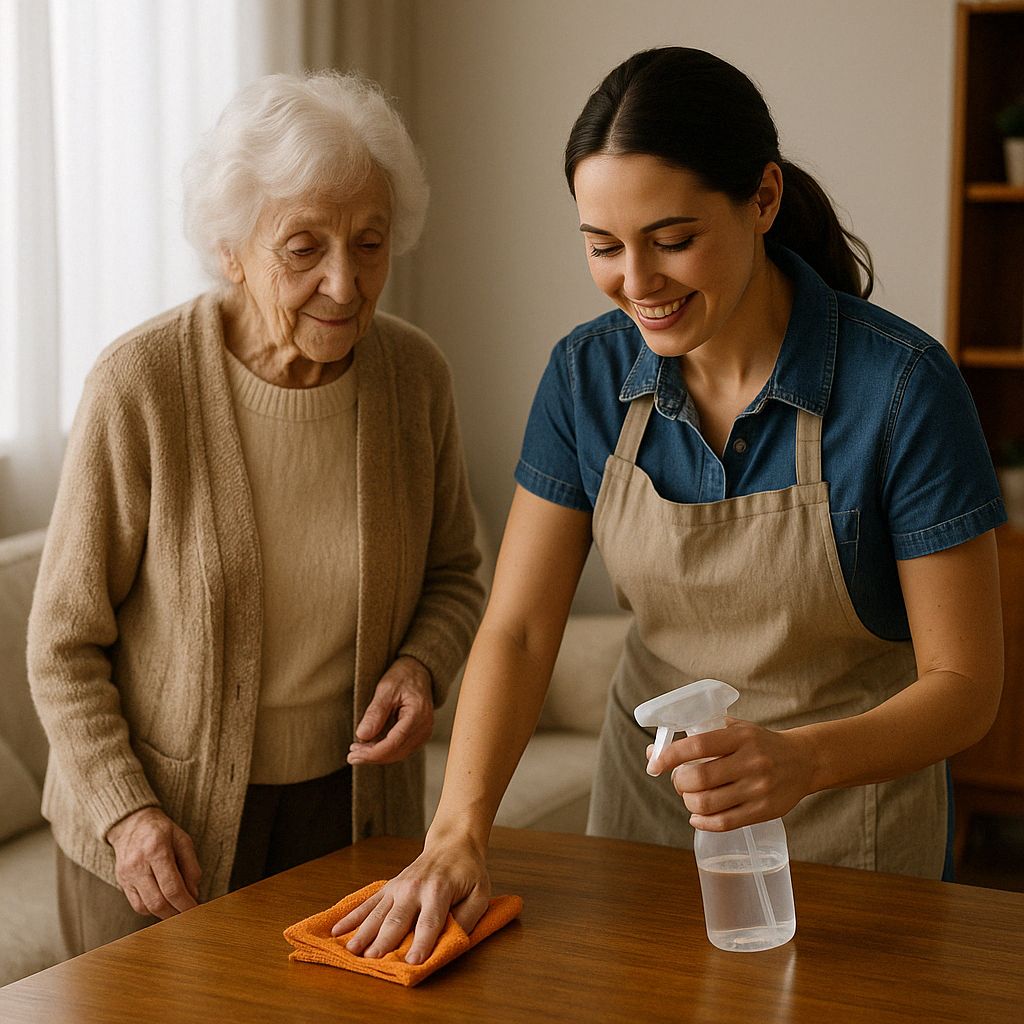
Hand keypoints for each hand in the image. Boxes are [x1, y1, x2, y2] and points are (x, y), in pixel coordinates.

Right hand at [105, 806, 200, 918]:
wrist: (132, 823)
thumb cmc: (161, 831)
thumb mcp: (183, 840)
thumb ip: (191, 866)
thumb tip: (194, 893)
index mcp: (156, 849)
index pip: (172, 887)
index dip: (185, 904)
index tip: (195, 910)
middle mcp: (138, 864)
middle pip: (157, 902)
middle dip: (175, 913)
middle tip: (188, 914)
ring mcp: (126, 875)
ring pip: (145, 907)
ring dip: (164, 914)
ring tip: (177, 909)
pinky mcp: (121, 882)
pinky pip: (136, 905)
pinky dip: (151, 909)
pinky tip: (162, 903)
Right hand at [330, 832, 490, 963]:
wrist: (451, 844)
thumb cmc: (468, 873)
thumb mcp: (479, 894)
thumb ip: (467, 919)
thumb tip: (452, 941)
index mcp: (438, 890)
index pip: (429, 921)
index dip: (422, 943)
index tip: (413, 962)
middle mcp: (414, 888)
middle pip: (397, 919)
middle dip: (384, 941)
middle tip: (372, 960)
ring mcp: (397, 887)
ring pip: (377, 913)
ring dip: (363, 933)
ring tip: (350, 951)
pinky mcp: (388, 887)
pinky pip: (368, 903)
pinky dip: (352, 917)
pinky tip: (336, 930)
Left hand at [347, 656, 433, 765]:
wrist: (418, 671)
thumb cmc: (402, 677)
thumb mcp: (386, 689)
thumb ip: (375, 713)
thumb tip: (362, 736)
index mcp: (418, 714)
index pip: (394, 742)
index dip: (373, 753)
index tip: (354, 754)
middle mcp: (425, 727)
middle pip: (396, 751)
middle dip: (372, 756)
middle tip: (351, 754)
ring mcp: (424, 732)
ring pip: (399, 754)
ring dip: (378, 756)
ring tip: (358, 752)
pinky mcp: (419, 735)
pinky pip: (402, 749)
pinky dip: (385, 751)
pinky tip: (371, 747)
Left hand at [647, 719, 815, 831]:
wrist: (803, 761)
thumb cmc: (760, 744)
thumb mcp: (736, 728)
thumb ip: (700, 735)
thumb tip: (654, 751)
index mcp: (740, 737)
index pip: (697, 745)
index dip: (670, 755)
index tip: (654, 763)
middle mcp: (751, 762)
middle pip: (699, 778)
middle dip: (679, 782)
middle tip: (679, 781)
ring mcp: (758, 789)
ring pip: (707, 803)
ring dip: (688, 802)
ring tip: (690, 796)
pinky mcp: (764, 811)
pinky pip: (724, 822)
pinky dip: (702, 822)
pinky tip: (697, 816)